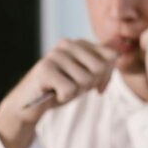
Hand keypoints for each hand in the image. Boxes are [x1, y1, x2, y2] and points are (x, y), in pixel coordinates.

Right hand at [0, 39, 118, 147]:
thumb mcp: (87, 77)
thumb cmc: (62, 89)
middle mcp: (67, 44)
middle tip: (74, 87)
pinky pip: (70, 89)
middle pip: (100, 68)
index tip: (94, 84)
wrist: (30, 103)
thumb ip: (103, 66)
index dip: (107, 76)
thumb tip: (118, 54)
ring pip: (85, 80)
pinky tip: (53, 93)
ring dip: (76, 92)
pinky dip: (64, 97)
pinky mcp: (44, 70)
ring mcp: (54, 55)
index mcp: (79, 43)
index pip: (111, 56)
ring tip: (62, 89)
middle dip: (91, 84)